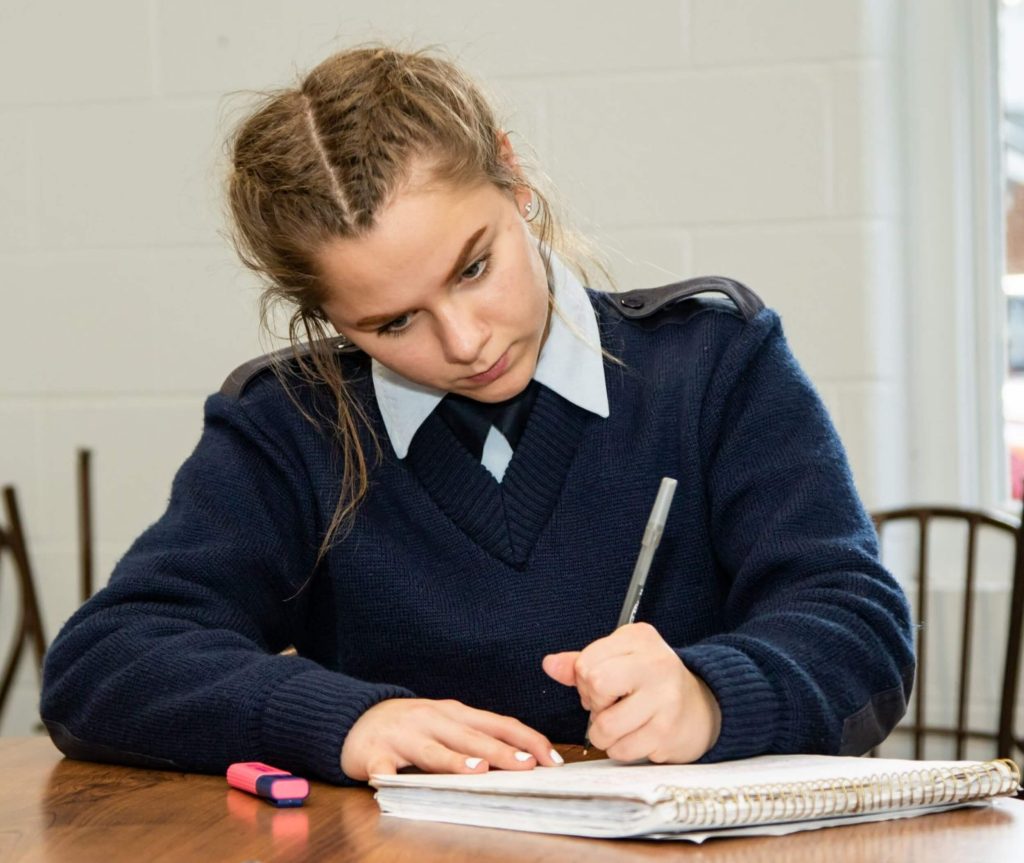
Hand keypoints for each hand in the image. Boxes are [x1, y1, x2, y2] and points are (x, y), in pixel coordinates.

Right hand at [340, 698, 562, 780]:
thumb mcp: (447, 726)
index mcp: (455, 714)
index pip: (498, 724)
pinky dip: (387, 774)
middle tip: (526, 766)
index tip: (551, 758)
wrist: (357, 718)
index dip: (526, 739)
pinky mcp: (374, 751)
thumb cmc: (413, 727)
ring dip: (454, 760)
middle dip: (500, 752)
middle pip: (470, 737)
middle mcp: (432, 719)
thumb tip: (523, 761)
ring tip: (476, 772)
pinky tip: (393, 783)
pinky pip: (382, 765)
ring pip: (431, 749)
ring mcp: (403, 734)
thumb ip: (477, 739)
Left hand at [542, 622, 720, 762]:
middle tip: (609, 704)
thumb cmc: (652, 682)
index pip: (586, 661)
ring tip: (621, 723)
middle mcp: (655, 663)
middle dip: (593, 703)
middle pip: (595, 684)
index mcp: (639, 638)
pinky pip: (621, 749)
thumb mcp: (619, 659)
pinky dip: (620, 748)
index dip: (584, 680)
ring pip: (604, 725)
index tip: (602, 685)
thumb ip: (581, 662)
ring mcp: (665, 697)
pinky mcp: (667, 731)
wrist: (703, 707)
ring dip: (603, 733)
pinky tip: (636, 735)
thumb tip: (549, 665)